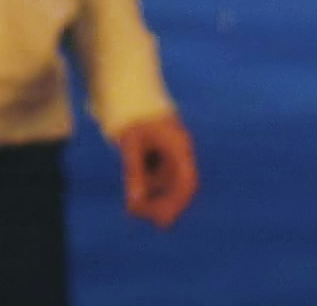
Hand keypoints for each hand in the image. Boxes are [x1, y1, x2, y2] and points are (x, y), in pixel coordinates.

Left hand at [116, 113, 198, 227]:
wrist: (130, 94)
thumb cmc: (133, 117)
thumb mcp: (130, 144)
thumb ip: (133, 173)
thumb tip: (134, 203)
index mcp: (179, 146)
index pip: (187, 181)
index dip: (178, 203)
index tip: (163, 222)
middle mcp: (180, 152)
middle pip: (179, 187)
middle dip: (163, 205)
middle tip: (143, 220)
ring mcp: (172, 154)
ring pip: (167, 185)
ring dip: (153, 200)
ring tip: (132, 211)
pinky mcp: (162, 155)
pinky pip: (159, 179)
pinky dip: (148, 190)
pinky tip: (133, 201)